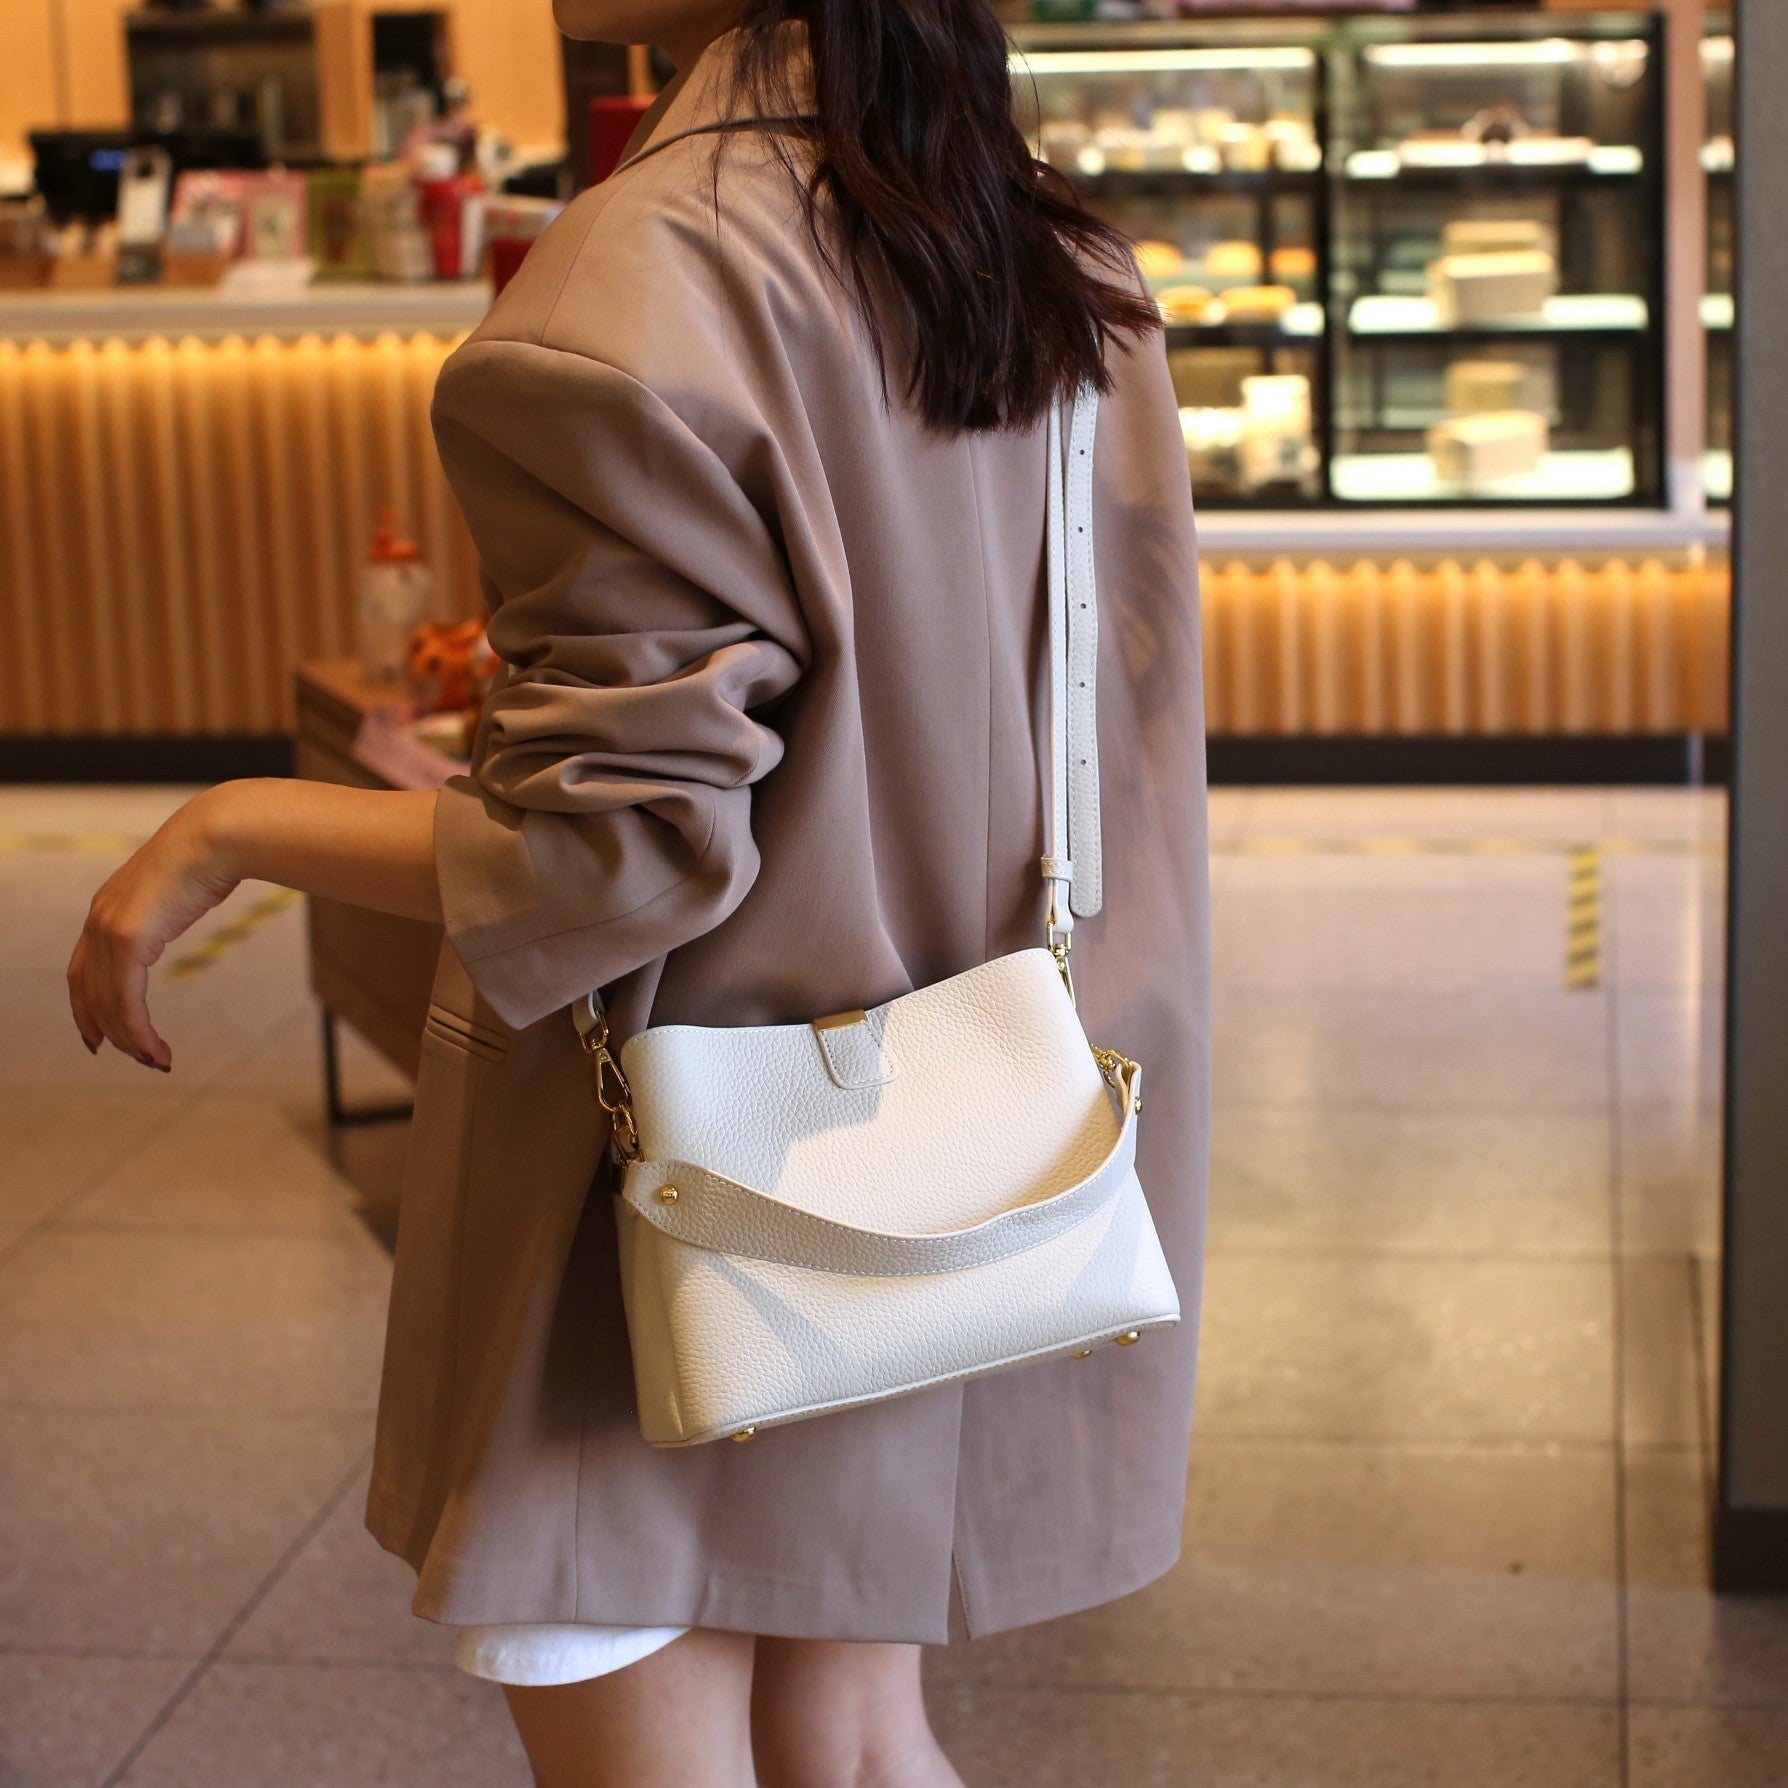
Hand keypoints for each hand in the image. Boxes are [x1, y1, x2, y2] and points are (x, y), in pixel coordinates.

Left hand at [67, 792, 240, 1071]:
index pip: (81, 972)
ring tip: (157, 1060)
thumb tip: (197, 893)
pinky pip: (125, 999)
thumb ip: (176, 897)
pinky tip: (155, 1046)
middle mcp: (99, 920)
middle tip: (140, 1058)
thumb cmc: (213, 853)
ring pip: (107, 1004)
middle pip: (90, 994)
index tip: (99, 1038)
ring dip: (129, 1039)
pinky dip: (137, 1030)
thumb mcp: (184, 883)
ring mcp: (108, 928)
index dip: (87, 1009)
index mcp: (108, 909)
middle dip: (110, 1032)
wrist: (217, 835)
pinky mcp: (128, 938)